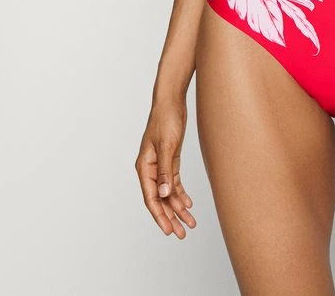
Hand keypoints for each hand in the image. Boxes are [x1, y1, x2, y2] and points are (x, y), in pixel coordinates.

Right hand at [135, 96, 196, 237]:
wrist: (171, 101)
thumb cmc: (166, 119)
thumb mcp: (168, 145)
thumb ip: (165, 170)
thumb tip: (162, 194)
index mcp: (144, 167)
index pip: (151, 198)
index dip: (160, 215)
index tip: (169, 230)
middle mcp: (150, 169)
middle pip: (159, 199)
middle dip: (170, 217)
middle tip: (182, 233)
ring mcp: (160, 165)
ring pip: (168, 192)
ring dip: (178, 207)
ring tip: (190, 223)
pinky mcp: (170, 159)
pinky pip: (174, 182)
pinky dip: (180, 193)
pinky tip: (188, 204)